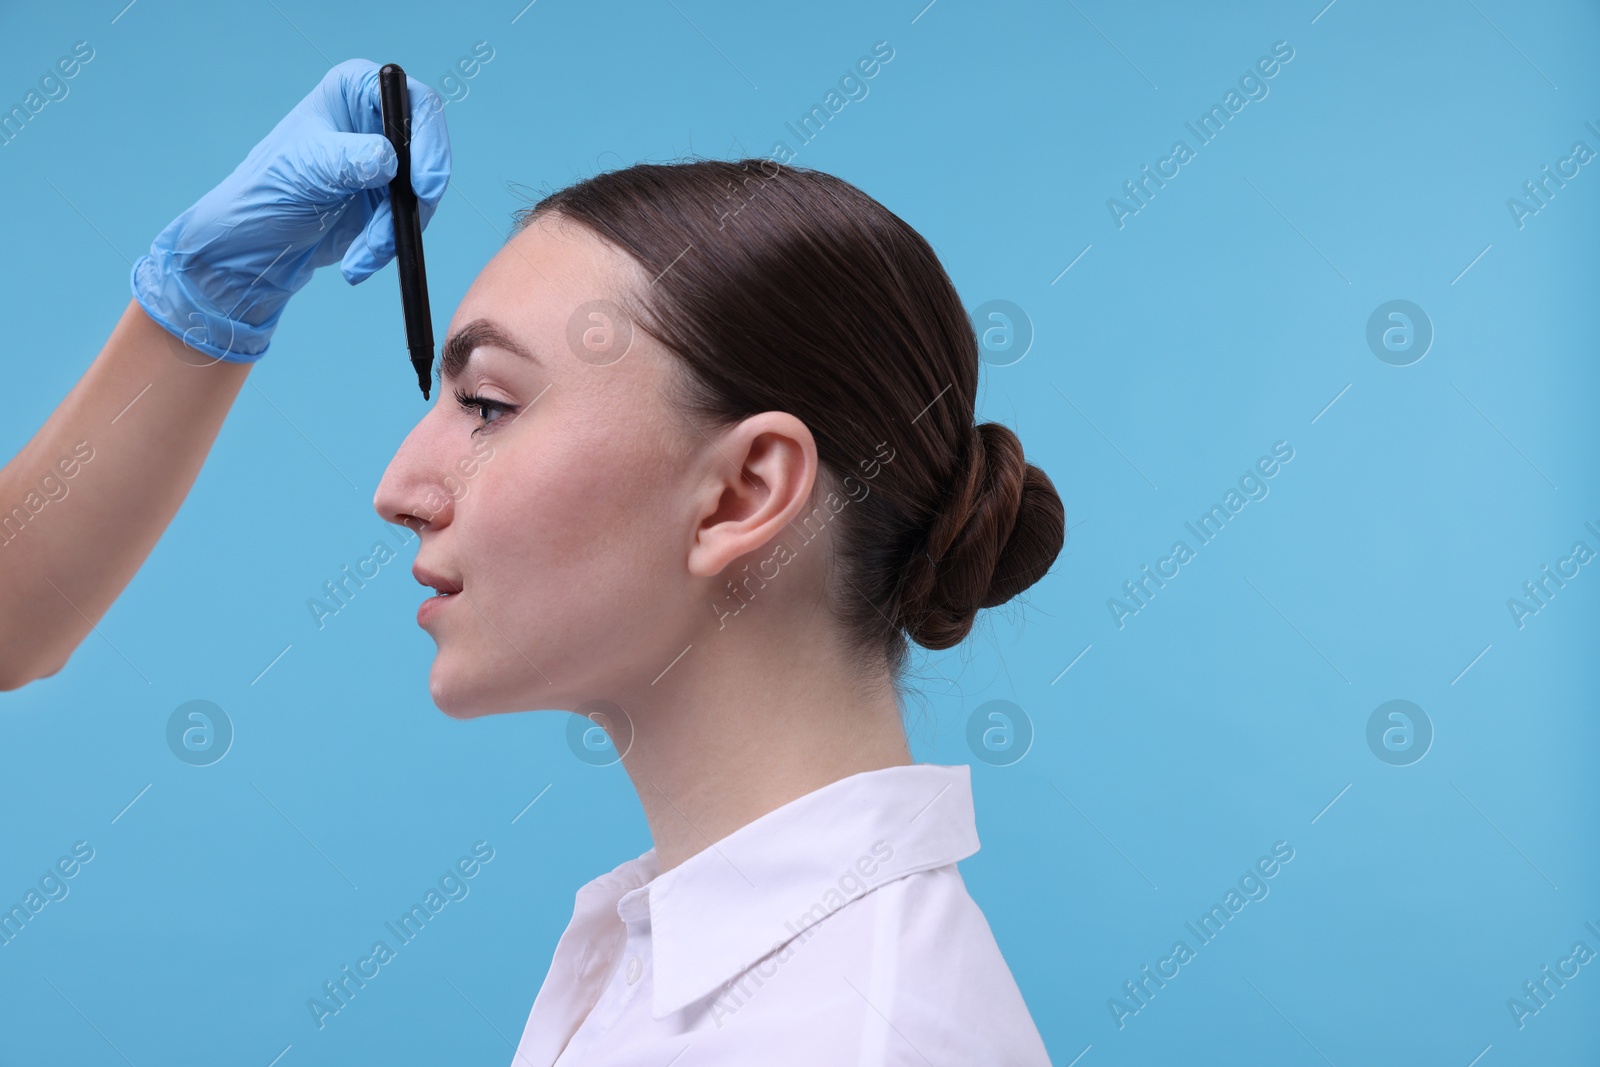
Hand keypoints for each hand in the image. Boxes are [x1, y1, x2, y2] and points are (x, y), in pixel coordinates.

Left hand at [130, 58, 449, 362]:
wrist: (256, 242)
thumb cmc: (267, 190)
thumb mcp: (307, 168)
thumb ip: (349, 159)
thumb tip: (389, 160)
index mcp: (354, 90)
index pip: (411, 100)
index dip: (428, 139)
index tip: (424, 184)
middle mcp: (376, 120)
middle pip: (426, 150)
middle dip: (415, 197)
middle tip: (407, 227)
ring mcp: (387, 161)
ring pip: (421, 194)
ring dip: (395, 230)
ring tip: (363, 256)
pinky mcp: (390, 198)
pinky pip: (409, 221)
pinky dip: (389, 244)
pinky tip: (361, 260)